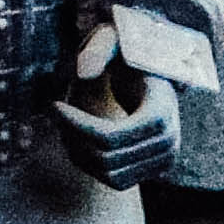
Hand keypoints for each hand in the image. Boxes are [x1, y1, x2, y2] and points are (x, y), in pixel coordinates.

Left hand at [56, 1, 216, 182]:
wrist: (158, 79)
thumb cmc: (132, 57)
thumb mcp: (118, 42)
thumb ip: (99, 48)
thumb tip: (82, 74)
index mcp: (161, 112)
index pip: (109, 136)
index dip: (75, 125)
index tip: (53, 106)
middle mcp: (169, 141)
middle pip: (105, 156)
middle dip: (73, 137)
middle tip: (56, 114)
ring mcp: (164, 160)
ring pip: (108, 172)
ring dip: (79, 153)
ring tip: (66, 127)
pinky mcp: (155, 171)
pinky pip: (116, 181)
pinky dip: (93, 165)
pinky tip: (81, 140)